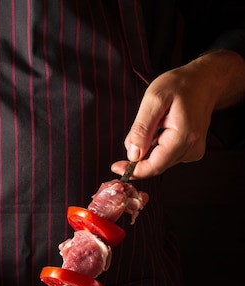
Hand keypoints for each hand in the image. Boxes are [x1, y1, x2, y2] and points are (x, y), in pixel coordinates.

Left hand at [111, 50, 244, 178]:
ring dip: (149, 149)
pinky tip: (163, 129)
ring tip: (155, 125)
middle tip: (135, 133)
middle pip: (155, 165)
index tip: (116, 167)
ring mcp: (193, 151)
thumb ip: (142, 129)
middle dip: (140, 154)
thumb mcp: (154, 100)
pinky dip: (158, 147)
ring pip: (160, 161)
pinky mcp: (192, 151)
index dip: (133, 170)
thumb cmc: (180, 86)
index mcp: (183, 137)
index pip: (154, 166)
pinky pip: (167, 156)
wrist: (204, 81)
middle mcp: (191, 148)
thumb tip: (133, 155)